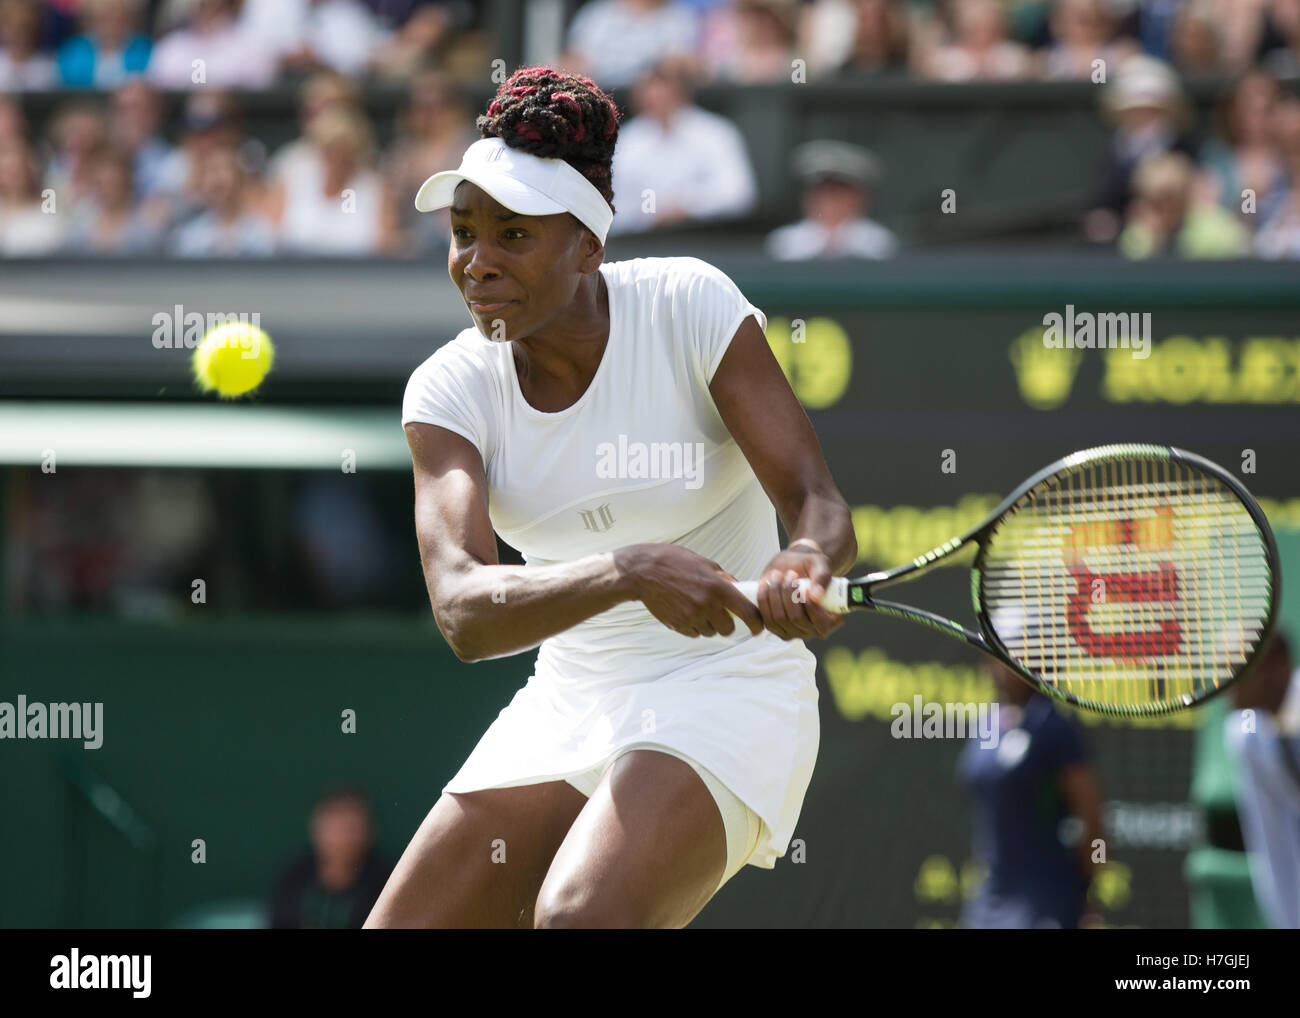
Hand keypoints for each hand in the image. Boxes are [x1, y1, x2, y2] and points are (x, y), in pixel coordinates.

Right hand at [615, 544, 763, 638]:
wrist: (643, 572)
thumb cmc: (674, 562)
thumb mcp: (704, 563)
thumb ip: (724, 578)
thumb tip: (740, 590)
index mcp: (717, 587)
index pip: (746, 612)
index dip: (756, 623)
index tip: (758, 628)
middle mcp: (706, 605)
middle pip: (728, 629)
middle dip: (726, 624)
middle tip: (719, 614)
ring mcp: (691, 617)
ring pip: (710, 632)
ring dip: (709, 625)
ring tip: (696, 607)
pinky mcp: (678, 625)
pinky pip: (695, 634)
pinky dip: (694, 626)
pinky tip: (684, 611)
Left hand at [754, 545, 845, 640]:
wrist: (795, 566)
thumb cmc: (812, 567)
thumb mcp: (821, 565)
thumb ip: (822, 577)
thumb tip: (816, 596)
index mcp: (832, 621)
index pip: (822, 624)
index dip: (812, 607)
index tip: (805, 588)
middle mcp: (813, 631)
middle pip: (796, 619)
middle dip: (789, 594)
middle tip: (790, 573)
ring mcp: (793, 632)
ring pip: (779, 619)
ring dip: (775, 594)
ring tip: (778, 575)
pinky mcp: (776, 628)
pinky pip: (766, 619)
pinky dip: (764, 600)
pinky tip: (766, 584)